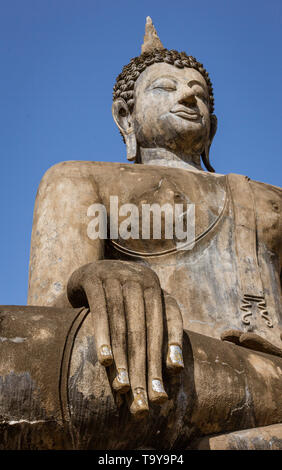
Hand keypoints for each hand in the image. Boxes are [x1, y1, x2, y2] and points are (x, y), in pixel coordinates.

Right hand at [67, 260, 183, 417]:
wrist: (87, 271)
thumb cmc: (119, 298)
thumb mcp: (139, 309)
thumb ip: (156, 333)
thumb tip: (177, 369)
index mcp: (156, 288)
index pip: (167, 323)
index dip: (168, 352)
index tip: (167, 383)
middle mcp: (140, 279)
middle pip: (144, 330)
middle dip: (144, 367)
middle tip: (142, 400)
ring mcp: (117, 276)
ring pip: (123, 324)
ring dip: (123, 358)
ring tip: (124, 387)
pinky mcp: (94, 279)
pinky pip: (100, 312)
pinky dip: (103, 337)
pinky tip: (104, 361)